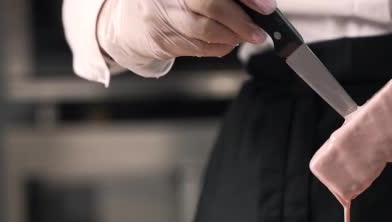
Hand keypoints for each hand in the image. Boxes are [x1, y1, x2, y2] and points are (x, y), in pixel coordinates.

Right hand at [96, 0, 273, 74]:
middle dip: (241, 21)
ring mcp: (158, 16)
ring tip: (246, 36)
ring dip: (232, 37)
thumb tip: (257, 3)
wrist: (125, 22)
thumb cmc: (166, 2)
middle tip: (258, 30)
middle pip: (210, 5)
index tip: (265, 6)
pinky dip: (218, 47)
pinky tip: (228, 43)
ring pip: (204, 30)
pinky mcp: (159, 40)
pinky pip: (197, 47)